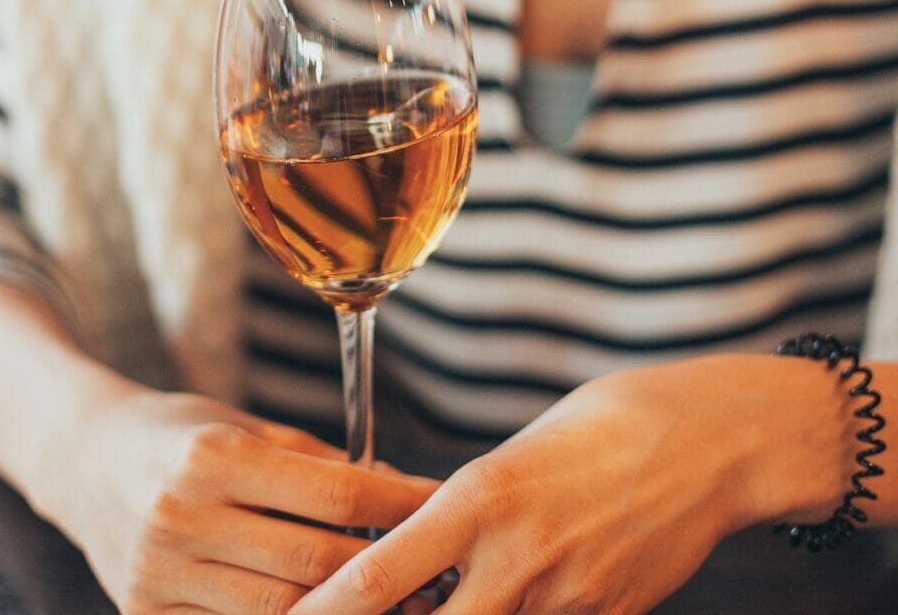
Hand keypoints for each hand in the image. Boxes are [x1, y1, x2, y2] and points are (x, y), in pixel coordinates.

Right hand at [46, 388, 437, 614]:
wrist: (83, 459)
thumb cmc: (178, 432)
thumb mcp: (244, 424)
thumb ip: (316, 462)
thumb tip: (392, 489)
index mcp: (215, 456)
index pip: (335, 495)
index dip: (399, 505)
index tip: (440, 503)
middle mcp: (183, 516)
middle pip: (315, 561)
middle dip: (383, 568)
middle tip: (431, 566)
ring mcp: (160, 575)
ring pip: (280, 612)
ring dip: (343, 607)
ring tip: (390, 598)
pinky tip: (319, 608)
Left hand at [289, 355, 851, 614]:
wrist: (700, 438)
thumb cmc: (596, 428)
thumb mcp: (512, 457)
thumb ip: (462, 513)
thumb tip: (415, 548)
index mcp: (477, 499)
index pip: (378, 578)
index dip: (324, 611)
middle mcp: (513, 557)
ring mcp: (564, 597)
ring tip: (448, 598)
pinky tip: (506, 599)